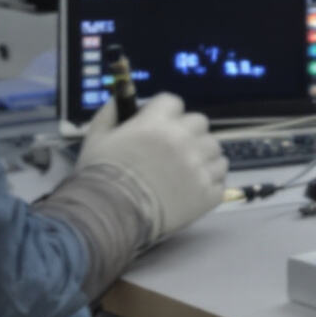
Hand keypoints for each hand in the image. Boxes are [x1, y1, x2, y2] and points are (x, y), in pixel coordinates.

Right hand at [77, 93, 227, 245]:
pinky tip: (191, 187)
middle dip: (187, 132)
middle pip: (199, 122)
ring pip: (215, 149)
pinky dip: (209, 181)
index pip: (173, 103)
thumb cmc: (99, 178)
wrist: (108, 218)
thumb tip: (122, 99)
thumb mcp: (95, 138)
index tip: (158, 125)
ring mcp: (198, 167)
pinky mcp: (208, 193)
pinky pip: (220, 177)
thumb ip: (110, 113)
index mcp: (155, 124)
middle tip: (172, 149)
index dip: (165, 113)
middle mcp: (182, 141)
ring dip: (202, 155)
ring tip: (183, 170)